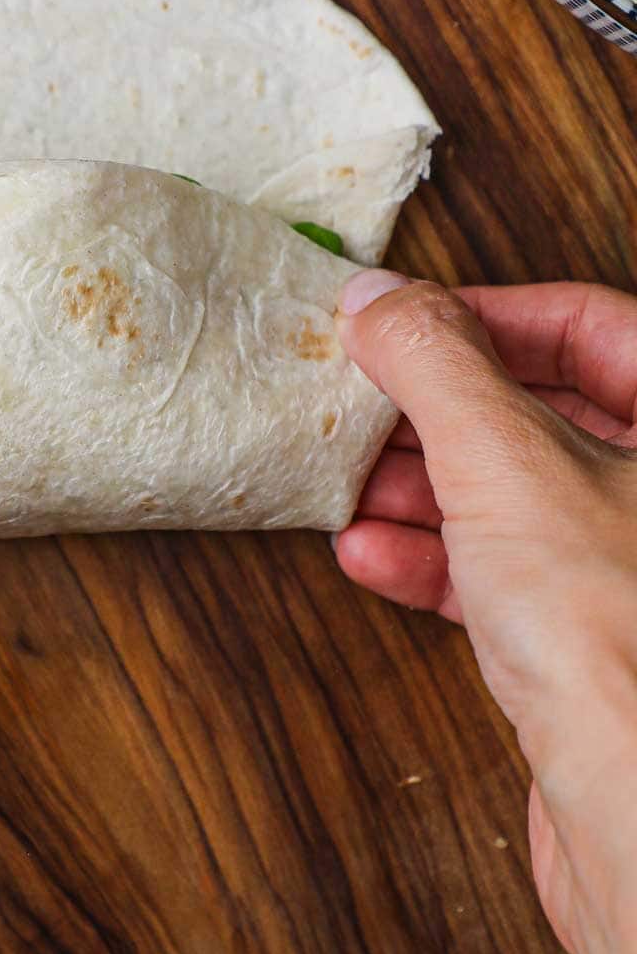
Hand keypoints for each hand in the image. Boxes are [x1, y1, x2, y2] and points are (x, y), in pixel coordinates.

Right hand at [337, 273, 636, 953]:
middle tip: (359, 400)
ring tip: (345, 481)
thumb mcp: (504, 460)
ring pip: (519, 498)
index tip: (395, 321)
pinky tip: (371, 558)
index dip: (482, 313)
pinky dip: (436, 563)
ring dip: (423, 487)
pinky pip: (508, 580)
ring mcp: (634, 577)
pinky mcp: (598, 653)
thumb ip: (434, 362)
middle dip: (440, 409)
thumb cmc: (617, 641)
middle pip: (546, 412)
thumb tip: (377, 299)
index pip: (589, 324)